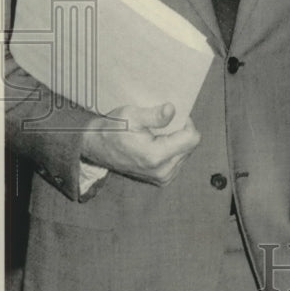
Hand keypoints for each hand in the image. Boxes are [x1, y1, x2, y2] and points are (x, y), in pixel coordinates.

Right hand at [80, 102, 200, 185]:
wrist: (97, 148)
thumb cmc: (113, 129)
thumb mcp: (131, 115)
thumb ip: (154, 115)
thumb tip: (172, 110)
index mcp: (156, 156)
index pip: (192, 138)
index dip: (186, 122)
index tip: (173, 115)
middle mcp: (163, 171)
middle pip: (190, 146)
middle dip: (181, 132)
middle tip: (162, 125)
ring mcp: (163, 178)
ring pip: (186, 153)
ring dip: (176, 141)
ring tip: (157, 135)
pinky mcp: (162, 180)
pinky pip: (178, 160)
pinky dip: (172, 150)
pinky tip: (157, 144)